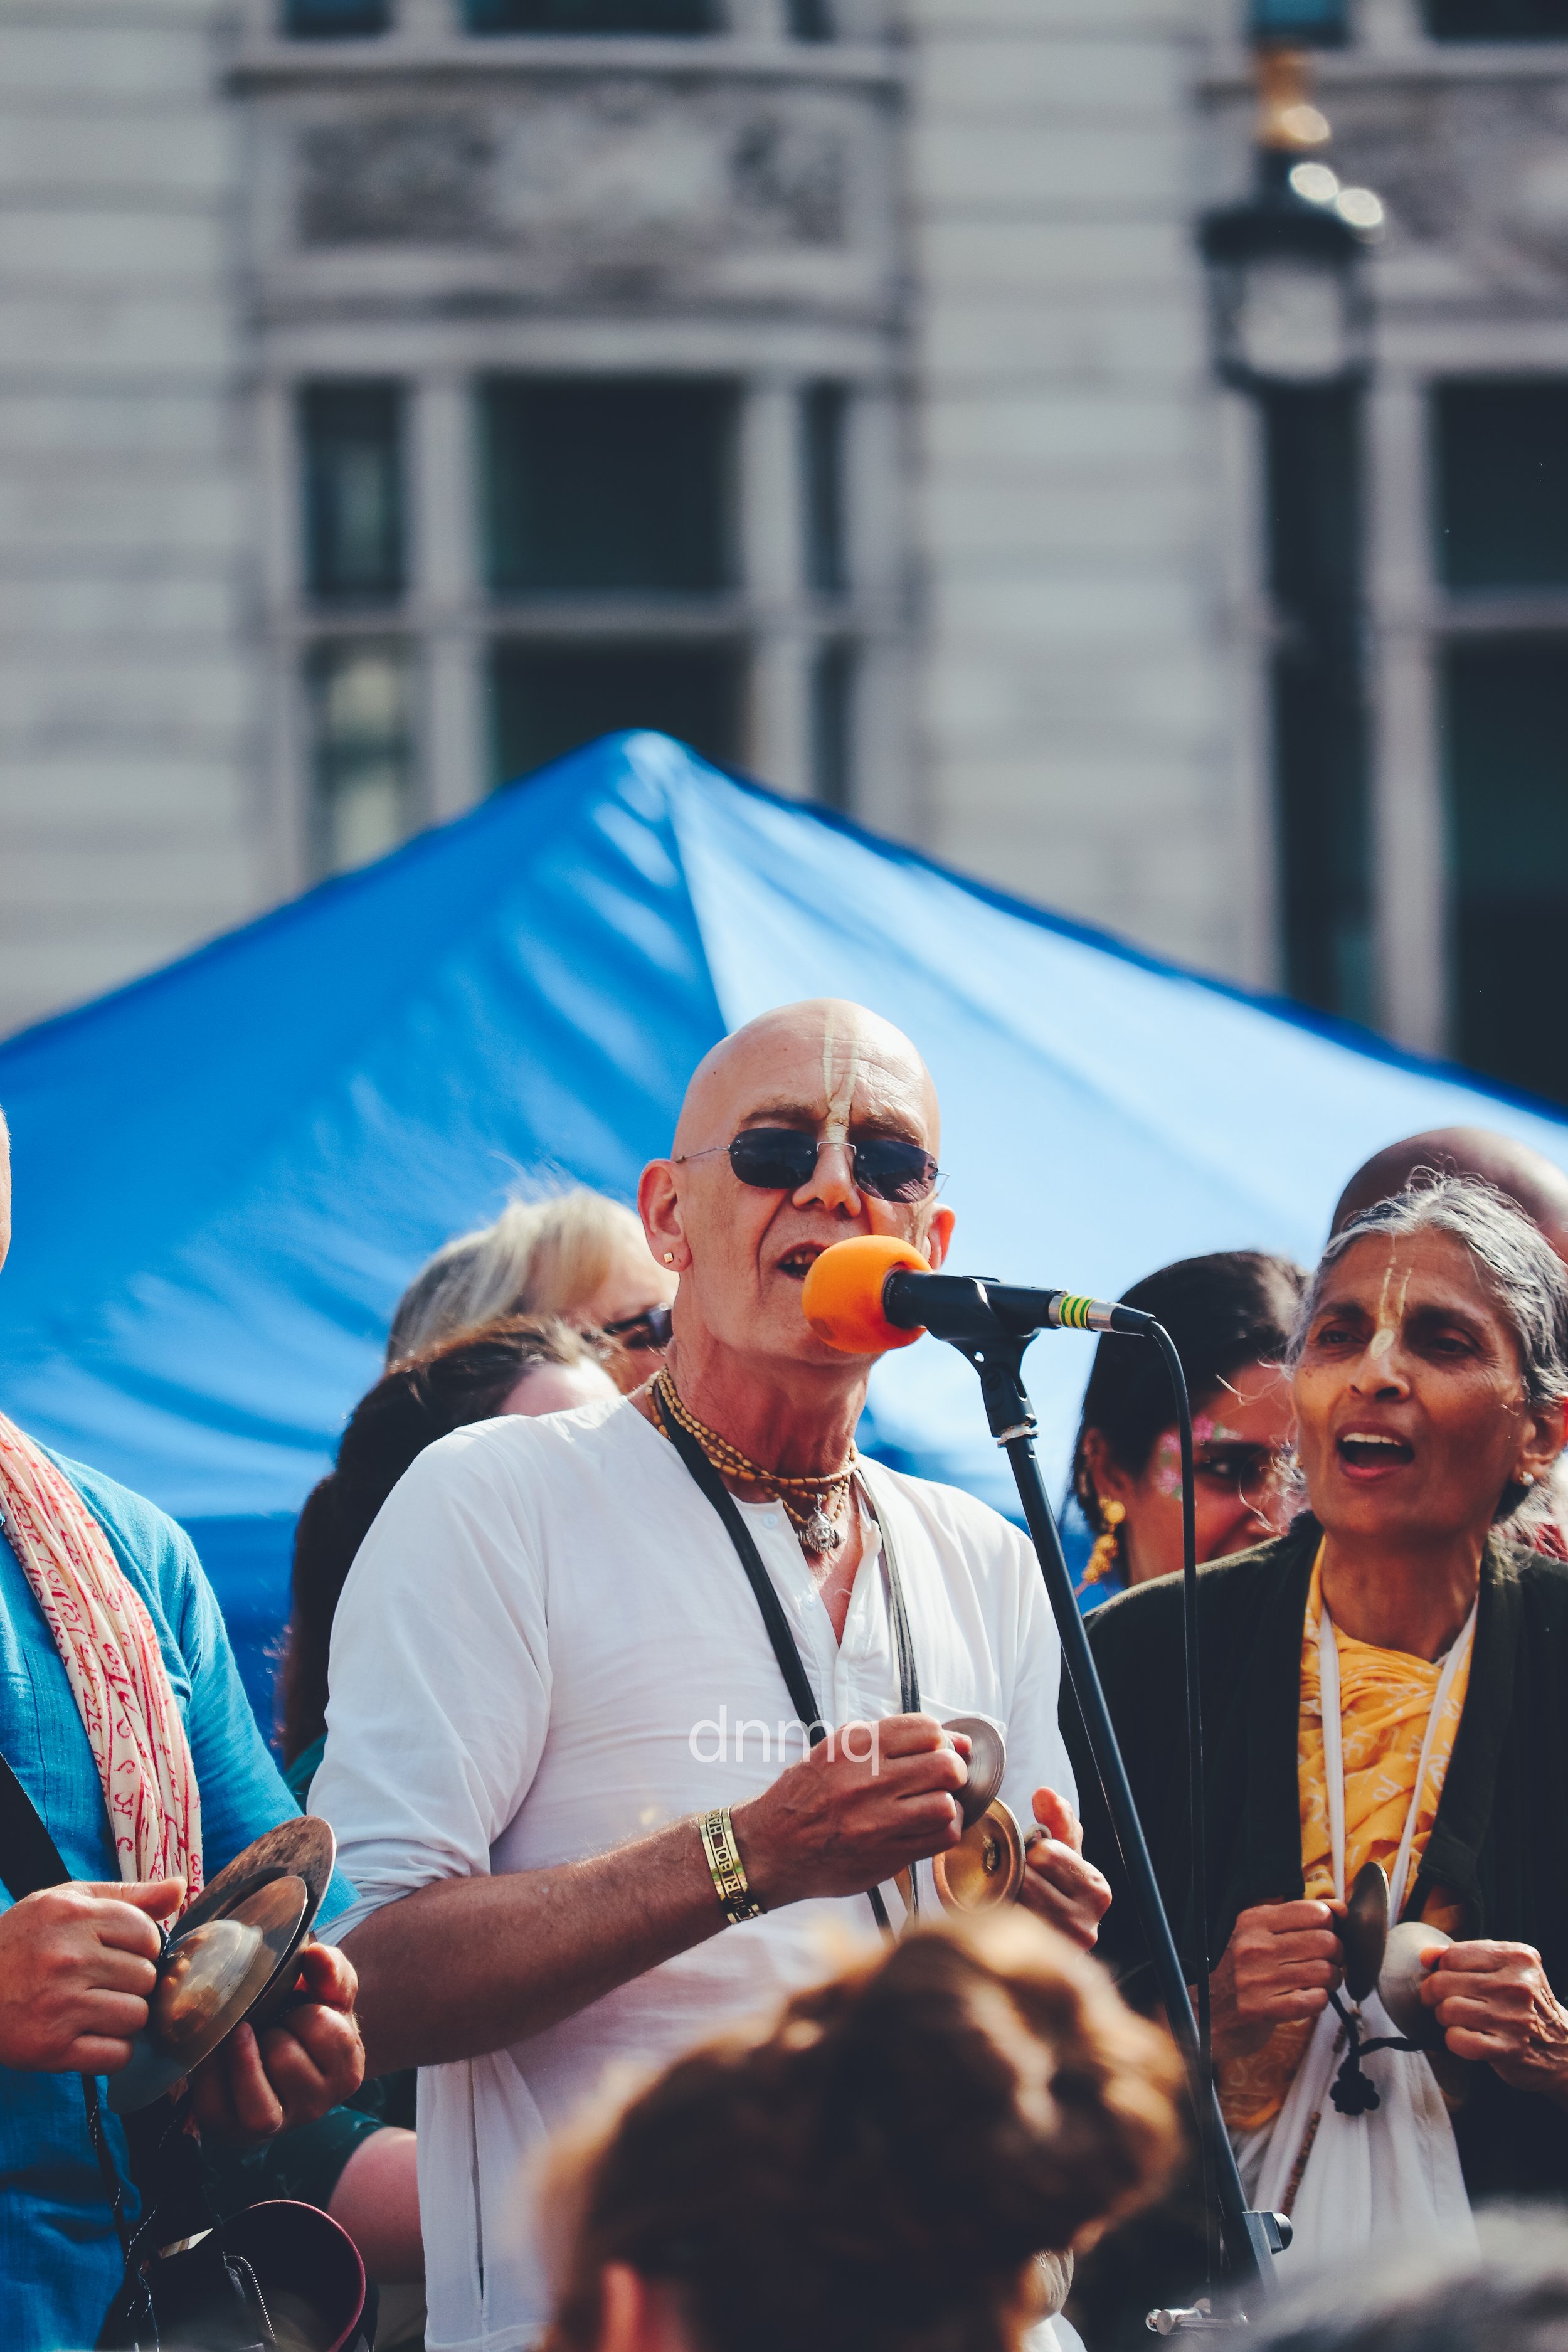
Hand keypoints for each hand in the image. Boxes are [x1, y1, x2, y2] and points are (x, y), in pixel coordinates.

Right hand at [0, 1876, 181, 2073]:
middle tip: (100, 1984)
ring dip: (122, 2018)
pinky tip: (88, 2037)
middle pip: (146, 1978)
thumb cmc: (21, 1944)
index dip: (140, 1948)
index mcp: (74, 1915)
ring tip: (93, 2010)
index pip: (148, 1934)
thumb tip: (180, 1888)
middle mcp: (68, 1958)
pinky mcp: (51, 2049)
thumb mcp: (66, 1903)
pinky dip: (110, 2051)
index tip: (117, 1954)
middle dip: (130, 1983)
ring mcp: (60, 2005)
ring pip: (136, 2016)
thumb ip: (127, 1896)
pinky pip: (116, 2055)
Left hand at [190, 1940, 364, 2140]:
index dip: (306, 2012)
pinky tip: (217, 2051)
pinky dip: (210, 2070)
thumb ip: (330, 1968)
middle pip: (284, 2057)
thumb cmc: (303, 2015)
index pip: (325, 2031)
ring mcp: (274, 2125)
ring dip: (243, 2052)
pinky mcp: (231, 2131)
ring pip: (254, 2089)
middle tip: (272, 2026)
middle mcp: (316, 2107)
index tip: (302, 2010)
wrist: (269, 2046)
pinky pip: (215, 2102)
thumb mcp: (327, 1990)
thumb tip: (315, 1954)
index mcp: (347, 2072)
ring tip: (249, 2041)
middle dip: (272, 2030)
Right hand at [732, 1713, 965, 1908]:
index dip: (940, 1740)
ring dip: (948, 1804)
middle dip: (952, 1770)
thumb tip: (957, 1741)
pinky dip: (944, 1830)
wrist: (772, 1848)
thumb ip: (890, 1741)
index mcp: (854, 1747)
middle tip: (941, 1779)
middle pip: (945, 1766)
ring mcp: (876, 1821)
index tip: (935, 1751)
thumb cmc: (806, 1797)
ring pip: (946, 1804)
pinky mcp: (886, 1856)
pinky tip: (929, 1827)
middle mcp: (866, 1781)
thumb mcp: (835, 1751)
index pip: (926, 1729)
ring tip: (934, 1805)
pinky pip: (941, 1838)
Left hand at [1019, 1788, 1109, 1950]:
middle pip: (1029, 1877)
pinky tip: (1003, 1920)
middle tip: (1016, 1884)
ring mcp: (1060, 1950)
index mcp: (1098, 1890)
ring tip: (1010, 1901)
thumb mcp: (1060, 1854)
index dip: (1031, 1854)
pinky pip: (1003, 1925)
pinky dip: (996, 1917)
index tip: (1033, 1866)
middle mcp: (1088, 1926)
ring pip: (1015, 1900)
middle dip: (1016, 1874)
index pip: (1047, 1853)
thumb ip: (1057, 1821)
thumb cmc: (1051, 1891)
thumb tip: (1045, 1793)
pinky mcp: (1035, 1963)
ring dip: (1004, 1894)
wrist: (1037, 1945)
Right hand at [1207, 1899, 1341, 2060]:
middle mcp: (1253, 1946)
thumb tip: (1341, 1909)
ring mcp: (1257, 1979)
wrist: (1207, 2014)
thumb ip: (1299, 1916)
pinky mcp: (1263, 2009)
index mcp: (1253, 1920)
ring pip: (1325, 1971)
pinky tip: (1308, 1997)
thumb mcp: (1259, 1933)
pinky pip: (1315, 2000)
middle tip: (1328, 1960)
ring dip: (1332, 1979)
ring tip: (1321, 1981)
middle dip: (1336, 1954)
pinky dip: (1320, 2000)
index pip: (1314, 1911)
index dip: (1330, 1924)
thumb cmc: (1242, 1971)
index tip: (1326, 1933)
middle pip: (1326, 1941)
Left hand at [1422, 1939, 1567, 2098]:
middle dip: (1436, 1995)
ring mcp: (1514, 2018)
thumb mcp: (1503, 1969)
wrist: (1563, 2048)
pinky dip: (1453, 2040)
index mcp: (1517, 1957)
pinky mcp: (1510, 2048)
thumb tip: (1426, 1955)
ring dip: (1444, 2018)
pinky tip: (1467, 2039)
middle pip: (1443, 1982)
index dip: (1441, 1970)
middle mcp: (1518, 1985)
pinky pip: (1458, 2040)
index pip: (1452, 1956)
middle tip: (1448, 2003)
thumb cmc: (1522, 2004)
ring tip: (1460, 2021)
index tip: (1448, 1981)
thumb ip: (1463, 1956)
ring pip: (1447, 2010)